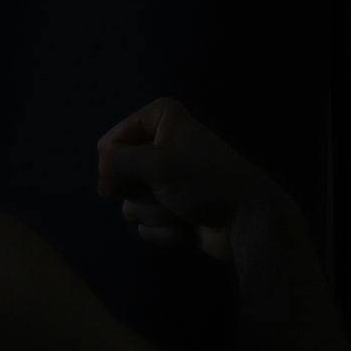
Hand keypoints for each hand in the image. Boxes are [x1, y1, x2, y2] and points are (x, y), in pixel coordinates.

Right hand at [95, 96, 287, 262]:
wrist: (249, 222)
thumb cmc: (205, 182)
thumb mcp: (157, 163)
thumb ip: (115, 162)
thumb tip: (102, 182)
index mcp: (161, 120)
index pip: (110, 141)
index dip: (116, 162)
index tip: (134, 173)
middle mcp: (162, 146)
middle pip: (119, 174)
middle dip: (141, 190)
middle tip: (166, 190)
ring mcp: (167, 182)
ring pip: (131, 202)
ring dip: (155, 212)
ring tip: (184, 210)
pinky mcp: (172, 211)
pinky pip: (145, 224)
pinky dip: (165, 230)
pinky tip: (188, 228)